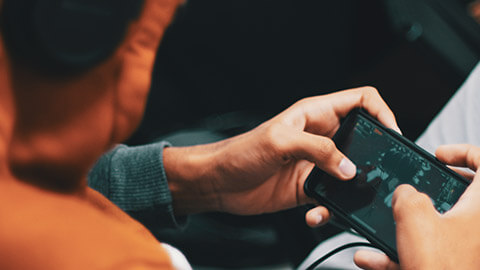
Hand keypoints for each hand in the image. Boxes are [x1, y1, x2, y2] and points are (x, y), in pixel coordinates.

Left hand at [163, 87, 399, 219]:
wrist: (220, 183)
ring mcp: (316, 163)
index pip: (360, 101)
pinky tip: (315, 212)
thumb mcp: (279, 141)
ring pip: (351, 172)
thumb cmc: (240, 152)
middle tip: (378, 171)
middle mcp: (319, 137)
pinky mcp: (309, 187)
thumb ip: (317, 149)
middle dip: (374, 155)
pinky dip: (329, 209)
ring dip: (352, 188)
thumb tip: (347, 166)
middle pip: (362, 139)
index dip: (381, 111)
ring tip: (342, 196)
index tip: (390, 132)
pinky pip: (332, 198)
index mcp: (314, 114)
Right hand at [354, 144, 479, 269]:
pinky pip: (424, 254)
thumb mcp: (413, 216)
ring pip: (437, 226)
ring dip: (407, 224)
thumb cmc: (443, 269)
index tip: (439, 155)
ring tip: (385, 223)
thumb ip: (406, 194)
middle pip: (461, 193)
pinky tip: (371, 258)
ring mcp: (466, 248)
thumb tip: (405, 194)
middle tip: (414, 185)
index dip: (463, 152)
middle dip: (431, 187)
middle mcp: (476, 226)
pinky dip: (398, 254)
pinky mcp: (450, 266)